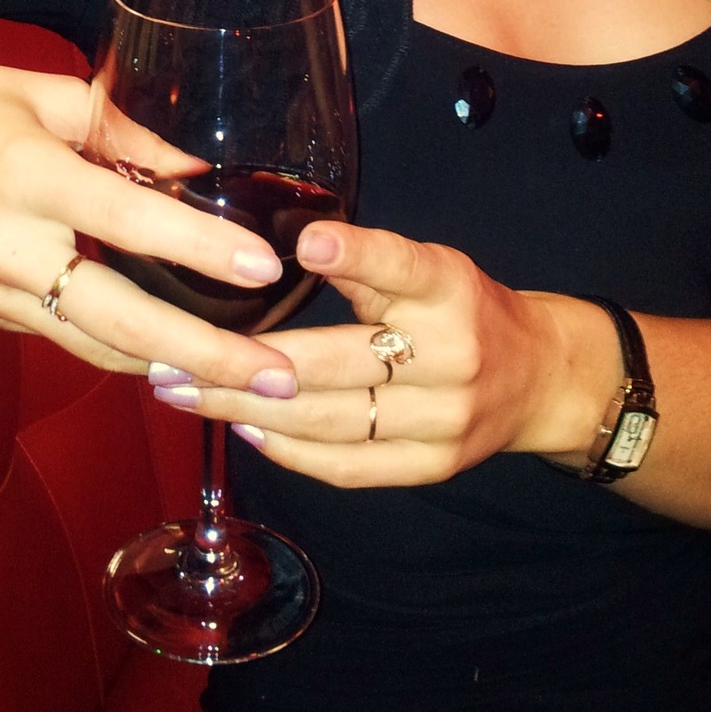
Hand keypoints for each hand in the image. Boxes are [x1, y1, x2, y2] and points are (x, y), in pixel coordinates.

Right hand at [0, 50, 301, 392]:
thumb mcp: (45, 93)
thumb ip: (125, 132)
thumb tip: (198, 170)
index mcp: (26, 175)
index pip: (128, 221)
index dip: (201, 247)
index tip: (263, 267)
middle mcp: (6, 246)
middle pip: (121, 318)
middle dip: (206, 354)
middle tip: (278, 372)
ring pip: (96, 346)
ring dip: (173, 368)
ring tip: (245, 382)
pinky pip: (66, 337)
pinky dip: (123, 348)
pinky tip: (176, 356)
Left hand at [149, 219, 615, 485]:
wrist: (538, 376)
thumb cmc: (460, 307)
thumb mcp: (427, 266)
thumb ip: (365, 263)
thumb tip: (270, 247)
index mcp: (448, 289)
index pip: (403, 268)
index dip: (359, 256)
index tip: (308, 245)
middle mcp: (450, 355)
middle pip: (339, 362)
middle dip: (247, 361)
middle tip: (172, 354)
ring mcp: (443, 419)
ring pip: (331, 421)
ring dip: (246, 409)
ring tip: (184, 393)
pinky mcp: (432, 466)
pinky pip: (349, 466)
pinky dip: (290, 451)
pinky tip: (242, 428)